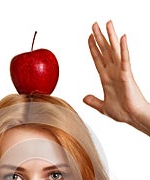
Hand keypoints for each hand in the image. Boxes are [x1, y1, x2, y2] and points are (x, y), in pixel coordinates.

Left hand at [83, 21, 149, 135]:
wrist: (132, 117)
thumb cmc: (122, 112)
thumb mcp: (103, 107)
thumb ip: (93, 101)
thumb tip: (84, 98)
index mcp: (106, 78)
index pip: (98, 59)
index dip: (93, 48)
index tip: (89, 37)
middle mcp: (112, 72)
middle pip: (104, 51)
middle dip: (99, 37)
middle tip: (94, 24)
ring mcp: (120, 72)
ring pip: (114, 51)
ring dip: (110, 37)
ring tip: (107, 23)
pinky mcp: (127, 75)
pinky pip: (125, 60)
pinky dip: (123, 49)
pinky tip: (122, 38)